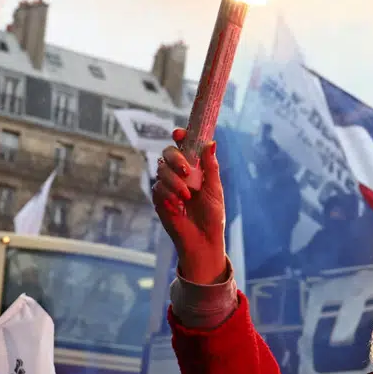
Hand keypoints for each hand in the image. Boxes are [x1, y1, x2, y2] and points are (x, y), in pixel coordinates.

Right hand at [152, 129, 227, 284]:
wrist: (203, 239)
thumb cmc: (212, 215)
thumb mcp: (214, 189)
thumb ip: (211, 166)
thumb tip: (211, 143)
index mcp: (194, 168)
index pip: (184, 146)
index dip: (180, 136)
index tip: (179, 134)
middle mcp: (178, 174)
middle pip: (167, 153)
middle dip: (175, 159)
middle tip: (186, 171)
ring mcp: (167, 185)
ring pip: (161, 170)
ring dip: (175, 182)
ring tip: (187, 197)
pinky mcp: (159, 199)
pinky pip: (158, 188)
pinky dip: (169, 195)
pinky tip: (177, 205)